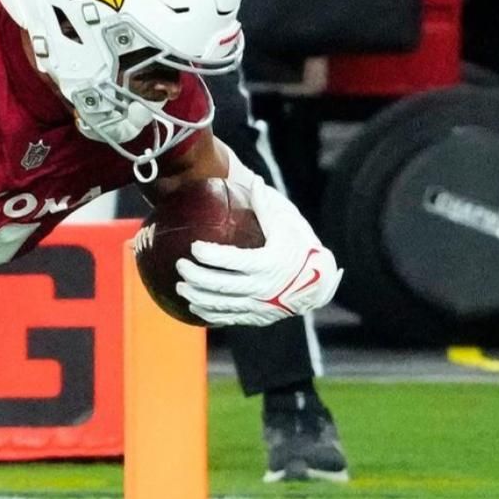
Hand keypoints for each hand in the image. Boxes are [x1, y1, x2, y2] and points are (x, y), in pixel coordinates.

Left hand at [174, 183, 340, 325]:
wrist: (319, 282)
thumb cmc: (300, 247)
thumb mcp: (288, 223)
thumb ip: (266, 205)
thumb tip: (253, 180)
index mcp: (269, 264)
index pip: (233, 261)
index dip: (211, 256)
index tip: (193, 247)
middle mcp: (263, 288)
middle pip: (222, 286)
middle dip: (196, 277)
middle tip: (180, 265)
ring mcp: (260, 306)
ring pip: (222, 305)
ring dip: (197, 298)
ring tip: (180, 287)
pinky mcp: (257, 317)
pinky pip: (229, 318)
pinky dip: (209, 313)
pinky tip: (193, 305)